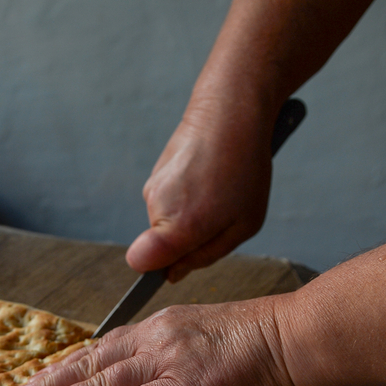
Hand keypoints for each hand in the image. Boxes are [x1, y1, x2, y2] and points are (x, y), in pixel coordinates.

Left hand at [5, 301, 310, 385]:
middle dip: (47, 385)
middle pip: (90, 366)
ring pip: (100, 385)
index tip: (38, 380)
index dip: (66, 368)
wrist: (301, 336)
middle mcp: (156, 341)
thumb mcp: (212, 344)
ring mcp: (167, 363)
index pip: (102, 350)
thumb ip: (181, 362)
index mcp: (162, 329)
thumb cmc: (269, 346)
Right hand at [126, 97, 275, 280]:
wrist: (231, 111)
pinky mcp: (155, 173)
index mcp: (179, 225)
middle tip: (221, 215)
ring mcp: (152, 188)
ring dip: (189, 216)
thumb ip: (204, 256)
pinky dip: (186, 196)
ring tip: (219, 190)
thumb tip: (173, 273)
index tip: (178, 264)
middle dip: (188, 241)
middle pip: (160, 246)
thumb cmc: (245, 168)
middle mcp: (156, 207)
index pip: (140, 263)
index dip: (158, 269)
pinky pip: (167, 201)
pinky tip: (208, 176)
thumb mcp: (244, 225)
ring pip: (165, 223)